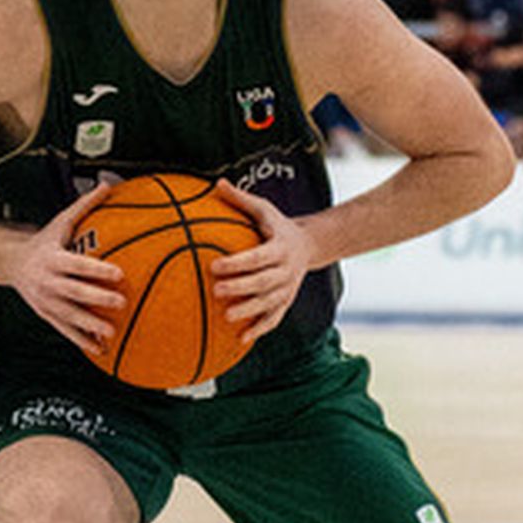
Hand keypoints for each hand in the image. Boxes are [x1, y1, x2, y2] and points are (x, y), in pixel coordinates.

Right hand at [4, 191, 122, 349]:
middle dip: (96, 298)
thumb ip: (85, 206)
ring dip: (90, 325)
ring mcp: (45, 301)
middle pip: (74, 292)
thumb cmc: (45, 241)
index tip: (120, 273)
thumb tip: (108, 185)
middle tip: (121, 302)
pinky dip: (81, 340)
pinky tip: (100, 349)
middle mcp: (47, 281)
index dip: (97, 270)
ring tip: (112, 332)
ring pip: (69, 315)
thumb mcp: (60, 222)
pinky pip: (65, 330)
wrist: (11, 262)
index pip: (78, 264)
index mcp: (53, 257)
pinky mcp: (46, 314)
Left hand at [208, 180, 312, 342]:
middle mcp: (287, 270)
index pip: (259, 256)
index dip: (239, 263)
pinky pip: (275, 318)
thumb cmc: (277, 225)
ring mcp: (288, 288)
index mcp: (280, 247)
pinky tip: (241, 339)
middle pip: (264, 282)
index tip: (215, 265)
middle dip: (241, 287)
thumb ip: (241, 199)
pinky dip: (260, 329)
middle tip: (216, 290)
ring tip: (226, 317)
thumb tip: (216, 183)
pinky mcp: (287, 301)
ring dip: (249, 311)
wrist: (308, 245)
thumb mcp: (263, 209)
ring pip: (270, 303)